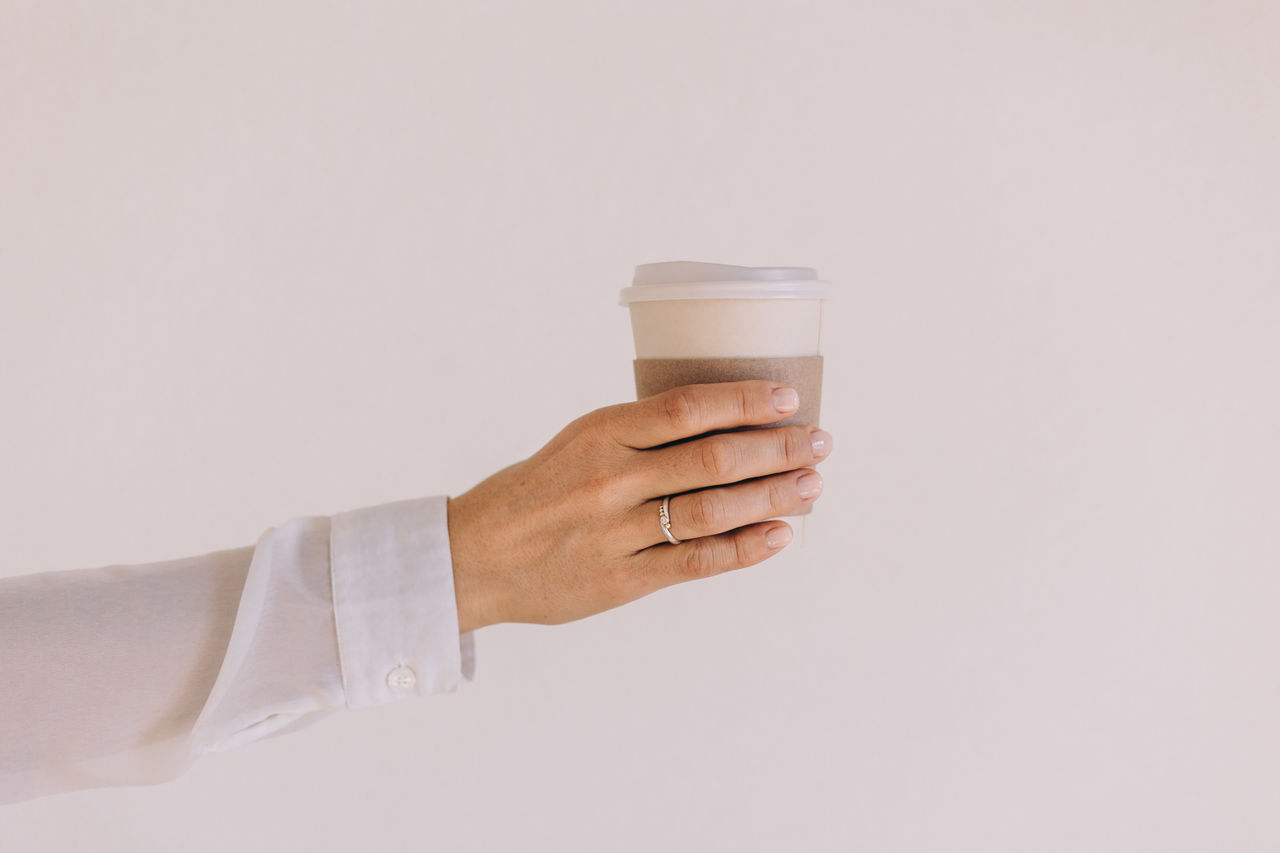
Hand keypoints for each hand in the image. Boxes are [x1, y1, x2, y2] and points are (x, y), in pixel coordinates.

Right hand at [445, 380, 832, 631]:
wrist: (474, 557)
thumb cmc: (537, 492)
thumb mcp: (579, 442)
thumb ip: (641, 435)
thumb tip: (728, 424)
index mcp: (600, 431)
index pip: (687, 407)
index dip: (745, 401)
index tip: (790, 398)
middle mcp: (610, 479)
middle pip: (712, 459)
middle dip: (777, 449)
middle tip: (820, 443)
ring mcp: (615, 533)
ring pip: (712, 510)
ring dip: (772, 497)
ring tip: (811, 486)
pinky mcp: (621, 581)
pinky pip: (696, 562)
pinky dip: (744, 549)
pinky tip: (780, 535)